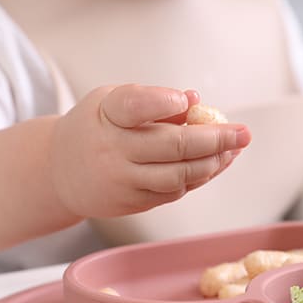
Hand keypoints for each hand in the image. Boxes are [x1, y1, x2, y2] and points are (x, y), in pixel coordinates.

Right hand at [49, 84, 251, 217]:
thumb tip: (194, 100)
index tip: (190, 102)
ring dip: (213, 163)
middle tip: (244, 134)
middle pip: (173, 147)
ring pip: (179, 176)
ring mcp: (121, 181)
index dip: (166, 102)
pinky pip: (173, 192)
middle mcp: (112, 150)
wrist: (58, 172)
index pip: (136, 105)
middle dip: (216, 140)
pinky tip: (215, 164)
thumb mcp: (111, 100)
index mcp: (106, 114)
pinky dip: (198, 178)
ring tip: (234, 149)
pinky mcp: (131, 203)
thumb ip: (150, 98)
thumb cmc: (94, 126)